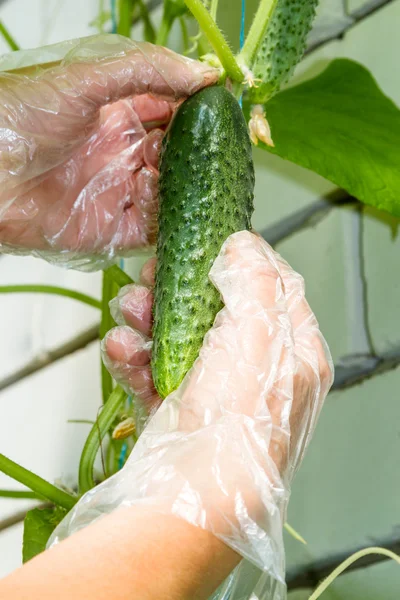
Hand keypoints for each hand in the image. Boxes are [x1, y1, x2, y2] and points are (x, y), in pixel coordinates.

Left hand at [0, 34, 217, 267]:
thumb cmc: (22, 117)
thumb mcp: (86, 78)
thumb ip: (147, 70)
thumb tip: (205, 73)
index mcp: (119, 116)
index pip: (174, 111)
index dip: (197, 108)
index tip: (219, 104)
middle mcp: (124, 155)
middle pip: (178, 156)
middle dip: (189, 148)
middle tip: (190, 139)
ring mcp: (121, 193)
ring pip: (171, 192)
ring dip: (174, 178)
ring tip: (154, 162)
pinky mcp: (113, 229)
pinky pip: (152, 225)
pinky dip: (158, 209)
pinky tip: (144, 186)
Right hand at [50, 231, 332, 588]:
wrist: (192, 498)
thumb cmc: (236, 422)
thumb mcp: (256, 336)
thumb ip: (256, 281)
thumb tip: (244, 245)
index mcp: (293, 352)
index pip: (277, 287)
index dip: (241, 260)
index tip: (209, 245)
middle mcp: (257, 370)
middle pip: (217, 307)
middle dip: (179, 289)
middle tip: (154, 275)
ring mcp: (215, 390)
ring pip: (178, 335)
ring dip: (148, 319)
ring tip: (130, 314)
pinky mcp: (178, 408)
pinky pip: (153, 368)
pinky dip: (134, 356)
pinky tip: (122, 351)